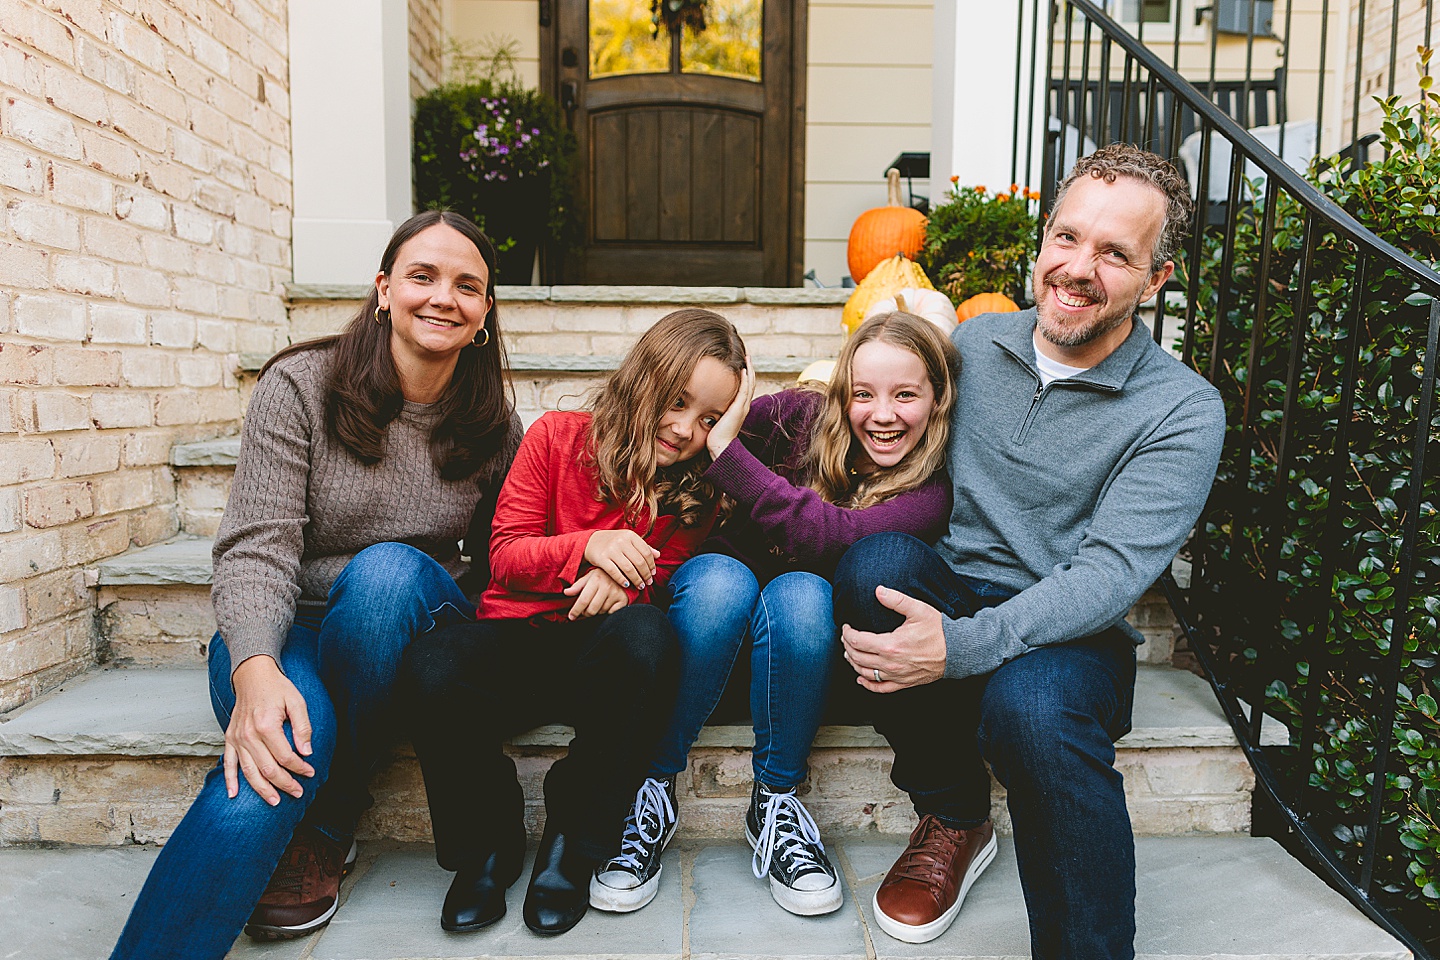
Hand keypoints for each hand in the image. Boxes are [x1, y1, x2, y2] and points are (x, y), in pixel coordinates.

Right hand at [224, 655, 314, 804]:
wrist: (252, 676)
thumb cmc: (277, 688)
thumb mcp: (297, 702)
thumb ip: (303, 727)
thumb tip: (307, 752)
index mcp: (267, 725)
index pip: (286, 756)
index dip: (300, 768)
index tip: (310, 773)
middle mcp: (248, 735)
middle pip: (268, 768)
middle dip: (285, 784)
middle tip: (298, 793)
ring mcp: (237, 738)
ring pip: (249, 771)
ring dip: (262, 789)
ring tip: (275, 801)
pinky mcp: (229, 738)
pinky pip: (228, 763)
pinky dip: (230, 780)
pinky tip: (233, 794)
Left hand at [563, 567, 629, 619]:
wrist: (624, 574)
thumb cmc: (604, 576)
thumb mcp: (590, 577)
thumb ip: (577, 586)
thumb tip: (566, 592)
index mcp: (596, 580)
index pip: (583, 600)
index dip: (576, 610)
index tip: (571, 617)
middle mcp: (606, 587)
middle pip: (592, 610)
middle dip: (586, 613)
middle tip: (585, 610)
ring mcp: (616, 594)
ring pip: (601, 612)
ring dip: (597, 611)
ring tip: (598, 603)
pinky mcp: (623, 600)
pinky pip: (611, 613)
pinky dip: (607, 612)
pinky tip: (607, 604)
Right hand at [583, 529, 658, 588]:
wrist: (591, 541)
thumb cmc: (613, 542)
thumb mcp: (628, 540)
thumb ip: (643, 547)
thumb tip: (658, 555)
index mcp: (630, 535)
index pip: (646, 552)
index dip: (651, 565)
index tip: (653, 574)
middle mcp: (621, 541)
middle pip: (639, 562)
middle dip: (645, 575)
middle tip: (648, 582)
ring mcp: (611, 549)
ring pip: (629, 569)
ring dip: (636, 580)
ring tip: (640, 586)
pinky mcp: (602, 558)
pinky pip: (615, 572)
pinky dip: (623, 580)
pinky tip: (627, 585)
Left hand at [707, 355, 755, 459]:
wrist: (721, 447)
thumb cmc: (716, 437)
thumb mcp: (716, 420)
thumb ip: (714, 411)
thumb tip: (705, 406)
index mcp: (739, 408)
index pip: (745, 388)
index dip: (746, 376)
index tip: (743, 365)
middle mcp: (744, 406)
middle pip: (750, 383)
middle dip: (750, 369)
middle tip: (748, 357)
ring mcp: (743, 407)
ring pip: (749, 384)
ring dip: (749, 370)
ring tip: (748, 358)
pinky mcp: (739, 408)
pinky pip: (744, 390)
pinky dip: (746, 379)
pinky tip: (744, 370)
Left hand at [840, 585, 946, 691]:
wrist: (958, 651)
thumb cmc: (939, 630)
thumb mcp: (918, 610)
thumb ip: (896, 600)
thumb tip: (878, 590)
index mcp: (891, 645)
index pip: (857, 641)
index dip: (847, 633)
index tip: (846, 626)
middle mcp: (891, 663)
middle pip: (857, 657)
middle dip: (847, 646)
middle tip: (846, 637)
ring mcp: (897, 675)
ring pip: (865, 673)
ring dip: (853, 662)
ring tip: (849, 652)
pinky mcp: (904, 683)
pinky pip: (880, 688)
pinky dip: (867, 684)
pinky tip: (861, 678)